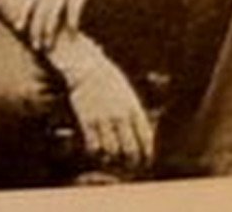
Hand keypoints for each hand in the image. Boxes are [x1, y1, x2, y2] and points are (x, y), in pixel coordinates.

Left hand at [21, 0, 111, 49]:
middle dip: (36, 27)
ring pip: (54, 7)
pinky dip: (72, 16)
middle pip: (41, 7)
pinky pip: (75, 2)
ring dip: (49, 27)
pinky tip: (72, 30)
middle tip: (34, 46)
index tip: (18, 27)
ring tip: (47, 44)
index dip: (25, 12)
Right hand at [54, 39, 152, 171]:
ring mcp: (103, 118)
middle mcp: (120, 116)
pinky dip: (97, 153)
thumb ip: (135, 113)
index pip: (146, 141)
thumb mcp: (127, 93)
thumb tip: (142, 133)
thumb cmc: (107, 79)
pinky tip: (98, 152)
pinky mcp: (87, 119)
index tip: (145, 162)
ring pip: (112, 151)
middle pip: (130, 150)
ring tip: (113, 162)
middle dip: (132, 163)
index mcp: (134, 109)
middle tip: (130, 168)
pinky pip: (94, 145)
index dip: (146, 156)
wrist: (85, 65)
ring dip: (114, 160)